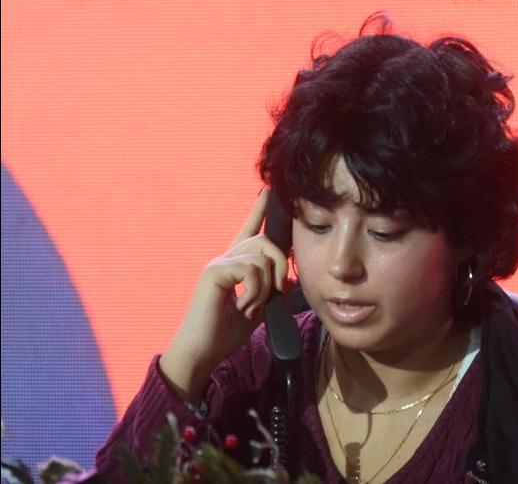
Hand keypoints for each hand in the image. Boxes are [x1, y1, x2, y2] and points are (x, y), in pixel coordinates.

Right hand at [158, 190, 291, 400]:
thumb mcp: (259, 309)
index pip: (249, 231)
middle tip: (277, 292)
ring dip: (265, 287)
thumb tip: (290, 279)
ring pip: (262, 258)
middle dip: (282, 264)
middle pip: (266, 241)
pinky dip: (255, 292)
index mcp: (236, 265)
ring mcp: (218, 264)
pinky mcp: (214, 273)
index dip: (258, 211)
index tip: (267, 191)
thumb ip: (273, 291)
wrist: (203, 351)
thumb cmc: (226, 332)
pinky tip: (244, 307)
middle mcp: (226, 258)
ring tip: (251, 307)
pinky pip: (251, 271)